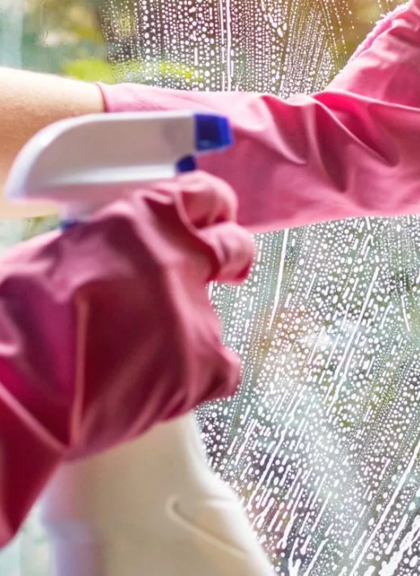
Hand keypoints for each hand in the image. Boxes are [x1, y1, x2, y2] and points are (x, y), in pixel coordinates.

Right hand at [0, 172, 252, 541]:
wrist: (12, 381)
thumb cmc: (16, 315)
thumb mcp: (59, 250)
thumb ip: (105, 245)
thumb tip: (113, 257)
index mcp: (144, 217)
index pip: (206, 196)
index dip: (213, 210)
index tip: (214, 219)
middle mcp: (181, 256)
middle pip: (234, 246)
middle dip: (229, 258)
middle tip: (220, 272)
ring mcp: (196, 312)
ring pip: (219, 316)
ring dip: (192, 329)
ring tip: (147, 355)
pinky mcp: (201, 366)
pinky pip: (224, 372)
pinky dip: (201, 379)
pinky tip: (166, 386)